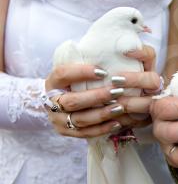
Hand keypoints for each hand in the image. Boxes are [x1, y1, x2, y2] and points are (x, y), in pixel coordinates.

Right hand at [46, 45, 160, 137]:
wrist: (61, 99)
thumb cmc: (77, 79)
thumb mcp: (78, 66)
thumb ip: (91, 59)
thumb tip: (120, 49)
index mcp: (53, 81)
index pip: (63, 74)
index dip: (82, 73)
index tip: (103, 71)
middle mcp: (51, 102)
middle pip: (72, 101)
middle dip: (97, 97)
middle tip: (118, 91)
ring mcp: (57, 119)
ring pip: (80, 119)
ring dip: (102, 114)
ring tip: (121, 107)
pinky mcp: (67, 132)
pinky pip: (85, 133)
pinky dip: (102, 128)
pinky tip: (118, 122)